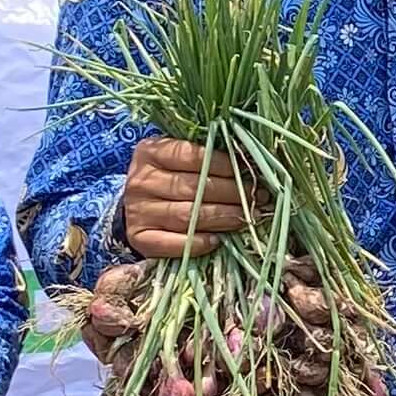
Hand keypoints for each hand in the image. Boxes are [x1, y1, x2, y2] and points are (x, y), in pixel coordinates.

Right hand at [121, 137, 257, 262]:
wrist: (137, 205)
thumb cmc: (169, 176)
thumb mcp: (179, 158)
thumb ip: (206, 156)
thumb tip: (248, 164)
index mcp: (150, 152)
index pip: (193, 156)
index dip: (225, 164)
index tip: (249, 171)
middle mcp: (141, 181)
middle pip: (194, 188)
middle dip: (233, 193)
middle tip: (258, 198)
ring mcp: (138, 211)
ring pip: (189, 216)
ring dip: (223, 218)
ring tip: (247, 217)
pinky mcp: (139, 237)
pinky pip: (174, 243)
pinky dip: (199, 242)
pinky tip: (218, 240)